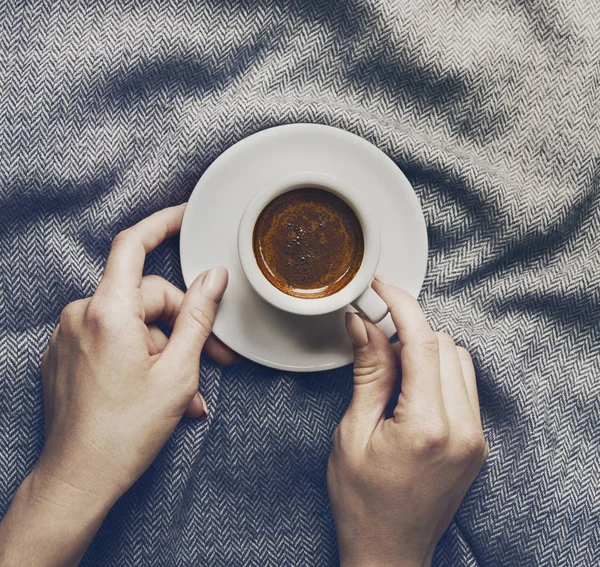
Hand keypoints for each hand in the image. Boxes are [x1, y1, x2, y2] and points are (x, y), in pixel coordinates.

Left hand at [0, 204, 236, 565]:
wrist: (77, 478)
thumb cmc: (127, 431)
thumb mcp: (178, 371)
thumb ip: (198, 316)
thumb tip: (214, 278)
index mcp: (108, 312)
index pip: (133, 245)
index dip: (162, 223)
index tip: (185, 215)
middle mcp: (82, 315)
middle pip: (145, 296)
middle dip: (182, 323)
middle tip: (214, 357)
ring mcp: (69, 335)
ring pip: (132, 323)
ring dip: (163, 350)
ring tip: (185, 393)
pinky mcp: (66, 354)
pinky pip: (111, 339)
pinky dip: (139, 357)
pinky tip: (158, 391)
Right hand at [327, 279, 486, 566]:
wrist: (389, 550)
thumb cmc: (362, 500)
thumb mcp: (353, 432)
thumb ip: (368, 373)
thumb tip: (364, 325)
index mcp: (427, 427)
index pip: (423, 344)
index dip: (402, 306)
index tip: (382, 288)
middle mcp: (462, 430)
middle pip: (445, 345)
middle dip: (408, 332)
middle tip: (374, 339)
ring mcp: (475, 437)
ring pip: (459, 360)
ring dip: (425, 350)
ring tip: (391, 371)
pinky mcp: (477, 443)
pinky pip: (465, 385)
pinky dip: (439, 371)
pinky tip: (411, 388)